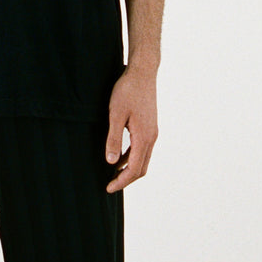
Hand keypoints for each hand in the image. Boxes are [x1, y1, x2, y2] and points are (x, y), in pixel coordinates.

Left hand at [104, 67, 157, 193]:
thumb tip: (111, 162)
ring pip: (143, 159)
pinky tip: (119, 157)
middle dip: (126, 179)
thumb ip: (114, 138)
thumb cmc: (127, 90)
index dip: (122, 181)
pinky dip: (132, 158)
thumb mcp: (115, 114)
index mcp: (144, 137)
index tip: (108, 188)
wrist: (143, 73)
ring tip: (113, 174)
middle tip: (110, 185)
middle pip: (142, 168)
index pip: (135, 169)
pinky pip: (142, 149)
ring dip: (129, 169)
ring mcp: (152, 132)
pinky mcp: (150, 126)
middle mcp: (151, 137)